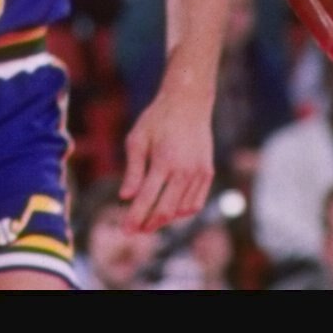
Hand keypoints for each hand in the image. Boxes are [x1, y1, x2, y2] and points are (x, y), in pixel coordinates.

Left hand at [119, 79, 213, 233]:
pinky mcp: (207, 173)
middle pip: (166, 211)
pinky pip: (195, 203)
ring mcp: (199, 173)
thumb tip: (125, 197)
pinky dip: (182, 212)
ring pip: (182, 211)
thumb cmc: (157, 118)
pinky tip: (170, 211)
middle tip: (134, 230)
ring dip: (165, 219)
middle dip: (148, 224)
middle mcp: (184, 171)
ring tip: (149, 220)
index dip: (135, 217)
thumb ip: (133, 170)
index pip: (147, 199)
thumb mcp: (138, 138)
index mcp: (164, 160)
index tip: (124, 230)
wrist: (188, 102)